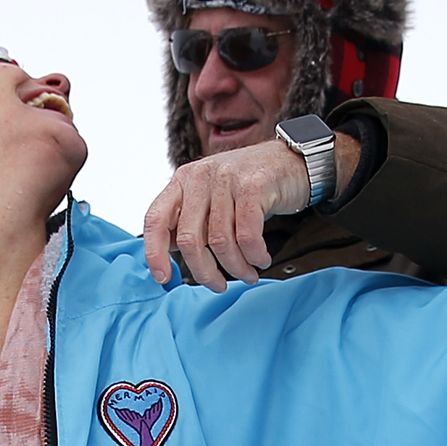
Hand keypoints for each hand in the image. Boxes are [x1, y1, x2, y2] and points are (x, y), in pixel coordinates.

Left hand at [144, 132, 355, 289]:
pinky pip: (247, 236)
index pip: (156, 218)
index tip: (163, 277)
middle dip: (204, 272)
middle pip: (190, 239)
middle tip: (218, 285)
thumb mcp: (212, 196)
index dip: (154, 252)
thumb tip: (170, 250)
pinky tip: (261, 259)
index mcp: (183, 180)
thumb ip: (191, 219)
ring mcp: (226, 179)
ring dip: (235, 267)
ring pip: (220, 242)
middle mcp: (201, 176)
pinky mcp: (253, 187)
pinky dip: (254, 256)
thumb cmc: (251, 185)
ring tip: (247, 273)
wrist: (292, 160)